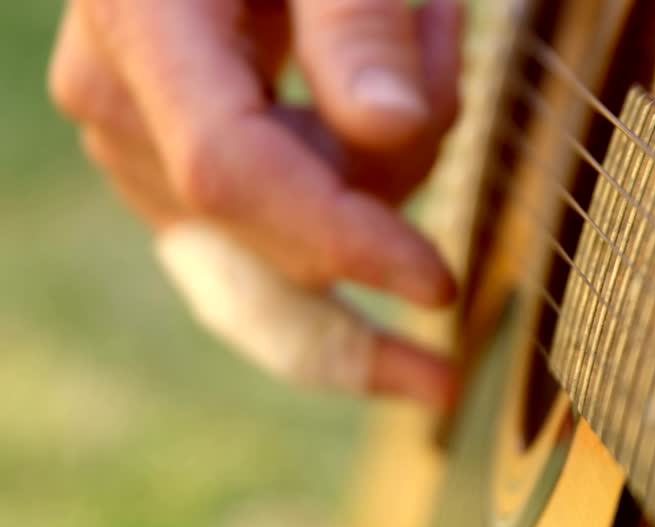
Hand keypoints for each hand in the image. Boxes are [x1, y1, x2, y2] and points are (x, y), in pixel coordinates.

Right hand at [49, 0, 464, 405]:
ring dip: (373, 182)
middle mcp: (118, 104)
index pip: (233, 177)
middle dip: (372, 234)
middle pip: (251, 243)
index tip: (442, 288)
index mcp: (144, 27)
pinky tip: (386, 108)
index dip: (342, 242)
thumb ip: (357, 19)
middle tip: (451, 225)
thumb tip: (390, 132)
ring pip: (271, 249)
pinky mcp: (174, 173)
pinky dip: (344, 194)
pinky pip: (264, 238)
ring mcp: (137, 149)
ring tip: (424, 34)